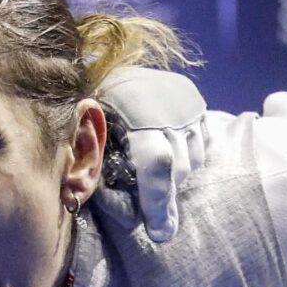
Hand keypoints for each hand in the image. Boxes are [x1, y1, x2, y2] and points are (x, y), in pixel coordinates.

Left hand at [96, 67, 205, 243]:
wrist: (110, 54)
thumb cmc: (92, 97)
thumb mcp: (85, 121)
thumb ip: (91, 154)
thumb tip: (88, 198)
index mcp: (135, 107)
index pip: (157, 163)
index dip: (157, 202)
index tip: (158, 232)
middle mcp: (169, 103)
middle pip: (178, 168)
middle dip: (163, 196)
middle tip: (157, 221)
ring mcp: (187, 102)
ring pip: (191, 159)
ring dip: (175, 175)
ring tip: (153, 176)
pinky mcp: (196, 102)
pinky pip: (201, 144)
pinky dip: (186, 156)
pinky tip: (167, 153)